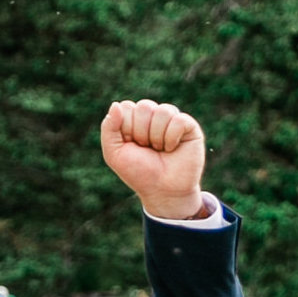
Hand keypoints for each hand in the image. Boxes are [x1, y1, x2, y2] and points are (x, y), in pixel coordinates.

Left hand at [100, 98, 207, 221]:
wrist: (162, 191)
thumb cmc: (138, 172)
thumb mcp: (114, 153)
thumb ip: (109, 128)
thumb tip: (116, 105)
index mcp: (134, 118)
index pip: (126, 107)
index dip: (126, 129)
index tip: (132, 146)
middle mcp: (153, 116)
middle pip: (144, 106)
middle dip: (141, 133)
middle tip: (147, 148)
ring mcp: (171, 119)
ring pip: (162, 111)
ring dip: (157, 137)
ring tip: (160, 149)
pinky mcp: (189, 126)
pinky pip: (179, 119)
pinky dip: (171, 138)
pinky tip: (172, 149)